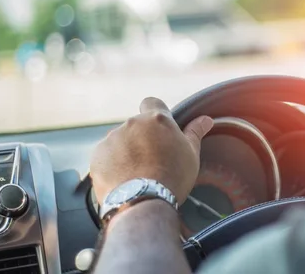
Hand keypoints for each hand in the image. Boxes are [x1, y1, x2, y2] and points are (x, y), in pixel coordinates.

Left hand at [90, 97, 213, 204]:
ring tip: (137, 173)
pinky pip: (106, 156)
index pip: (152, 102)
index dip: (155, 113)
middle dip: (142, 137)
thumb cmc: (172, 177)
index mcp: (156, 119)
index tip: (159, 129)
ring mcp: (112, 139)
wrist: (142, 202)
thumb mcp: (191, 154)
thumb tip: (206, 119)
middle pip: (136, 125)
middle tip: (153, 159)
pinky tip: (124, 179)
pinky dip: (114, 164)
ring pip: (121, 140)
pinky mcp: (98, 156)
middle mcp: (132, 124)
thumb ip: (195, 132)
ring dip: (127, 150)